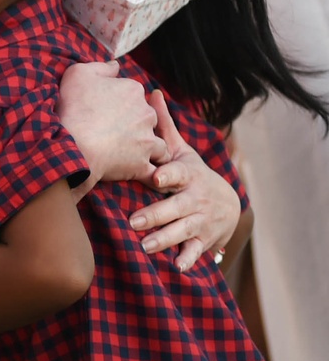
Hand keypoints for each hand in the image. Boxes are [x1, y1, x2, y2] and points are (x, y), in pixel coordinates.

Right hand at [58, 61, 169, 187]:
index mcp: (133, 90)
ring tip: (131, 156)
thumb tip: (116, 66)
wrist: (71, 144)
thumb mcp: (78, 74)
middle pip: (148, 119)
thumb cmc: (72, 108)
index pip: (133, 95)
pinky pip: (153, 171)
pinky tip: (141, 176)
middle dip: (137, 126)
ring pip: (157, 144)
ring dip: (148, 149)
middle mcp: (146, 113)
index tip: (105, 113)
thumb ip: (101, 67)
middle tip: (115, 135)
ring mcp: (147, 141)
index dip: (120, 104)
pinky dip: (150, 175)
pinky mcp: (142, 164)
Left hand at [129, 91, 239, 270]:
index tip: (157, 177)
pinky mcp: (204, 240)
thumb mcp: (182, 152)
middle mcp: (195, 199)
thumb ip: (163, 128)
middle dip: (156, 214)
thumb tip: (150, 92)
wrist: (228, 204)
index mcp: (188, 175)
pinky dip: (188, 260)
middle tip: (134, 221)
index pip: (178, 174)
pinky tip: (176, 267)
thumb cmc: (192, 175)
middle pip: (175, 207)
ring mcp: (201, 221)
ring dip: (164, 240)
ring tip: (145, 246)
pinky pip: (195, 251)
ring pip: (182, 231)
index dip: (168, 175)